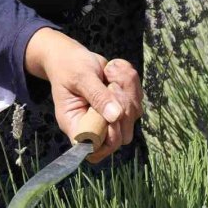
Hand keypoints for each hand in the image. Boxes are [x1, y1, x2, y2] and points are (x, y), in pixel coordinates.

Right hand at [25, 28, 142, 161]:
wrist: (71, 57)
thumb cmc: (69, 67)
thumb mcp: (81, 77)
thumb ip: (98, 96)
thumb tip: (116, 116)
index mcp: (76, 125)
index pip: (95, 150)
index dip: (109, 138)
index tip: (111, 115)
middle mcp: (94, 126)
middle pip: (121, 136)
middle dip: (123, 109)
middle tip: (111, 85)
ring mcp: (111, 117)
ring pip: (133, 116)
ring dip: (127, 91)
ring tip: (110, 72)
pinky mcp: (122, 106)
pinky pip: (138, 99)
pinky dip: (131, 82)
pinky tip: (114, 70)